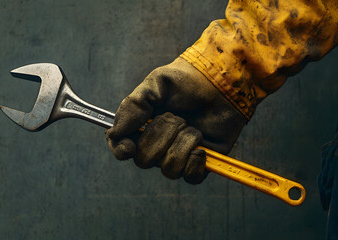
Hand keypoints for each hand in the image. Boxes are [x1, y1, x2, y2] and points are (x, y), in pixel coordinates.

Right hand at [106, 58, 246, 183]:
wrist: (222, 83)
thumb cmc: (188, 81)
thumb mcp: (156, 83)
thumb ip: (133, 106)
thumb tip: (115, 132)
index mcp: (142, 125)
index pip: (121, 147)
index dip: (121, 150)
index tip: (129, 146)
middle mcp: (157, 144)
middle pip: (144, 160)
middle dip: (162, 136)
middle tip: (177, 117)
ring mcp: (178, 154)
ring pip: (169, 169)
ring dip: (182, 144)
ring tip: (193, 127)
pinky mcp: (200, 162)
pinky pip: (191, 177)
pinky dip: (196, 161)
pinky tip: (202, 144)